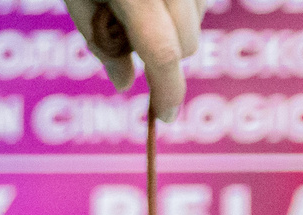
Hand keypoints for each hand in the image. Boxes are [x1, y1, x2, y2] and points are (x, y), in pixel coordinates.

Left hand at [65, 0, 202, 121]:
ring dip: (176, 29)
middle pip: (187, 44)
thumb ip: (102, 43)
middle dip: (166, 54)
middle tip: (131, 39)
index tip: (165, 115)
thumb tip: (123, 83)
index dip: (168, 91)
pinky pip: (201, 3)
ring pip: (198, 24)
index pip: (163, 54)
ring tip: (142, 10)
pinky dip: (184, 9)